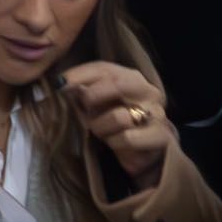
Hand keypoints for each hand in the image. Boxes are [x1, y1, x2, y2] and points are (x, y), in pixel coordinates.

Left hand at [55, 59, 172, 193]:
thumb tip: (61, 82)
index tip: (60, 83)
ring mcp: (157, 114)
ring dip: (103, 128)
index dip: (80, 74)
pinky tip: (117, 144)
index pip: (104, 68)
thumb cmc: (117, 124)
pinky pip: (128, 138)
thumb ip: (84, 90)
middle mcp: (148, 91)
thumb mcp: (98, 105)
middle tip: (85, 107)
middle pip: (118, 83)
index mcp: (132, 78)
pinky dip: (116, 143)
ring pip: (119, 116)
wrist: (144, 152)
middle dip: (95, 95)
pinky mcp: (161, 136)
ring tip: (103, 132)